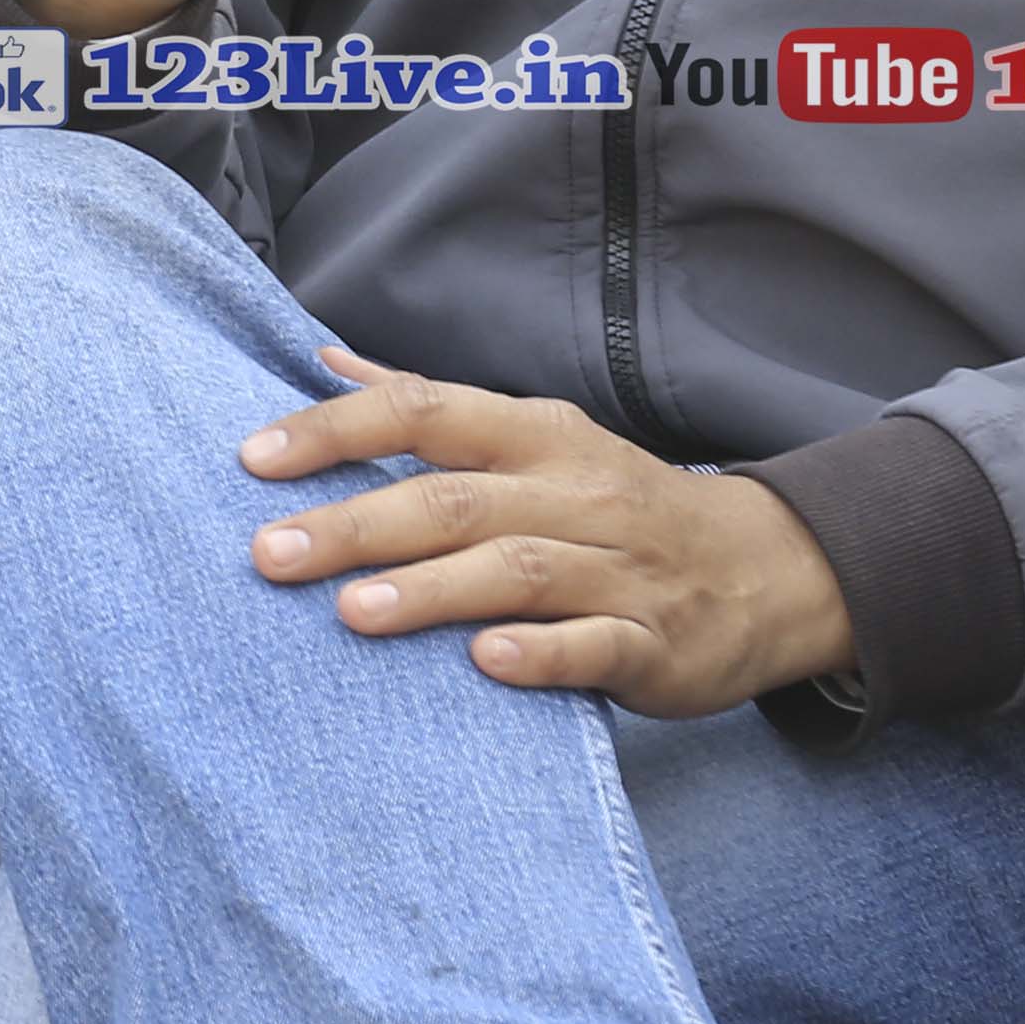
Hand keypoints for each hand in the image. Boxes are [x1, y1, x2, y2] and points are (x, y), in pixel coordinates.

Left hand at [241, 355, 857, 713]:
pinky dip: (543, 653)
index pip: (424, 414)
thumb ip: (427, 407)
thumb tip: (324, 360)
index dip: (336, 431)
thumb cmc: (617, 503)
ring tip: (350, 613)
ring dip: (432, 589)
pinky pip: (598, 646)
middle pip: (454, 500)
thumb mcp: (535, 438)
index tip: (252, 458)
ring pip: (517, 570)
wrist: (772, 569)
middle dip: (356, 524)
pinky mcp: (656, 643)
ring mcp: (619, 570)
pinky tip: (486, 663)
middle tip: (267, 553)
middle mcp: (574, 494)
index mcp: (535, 437)